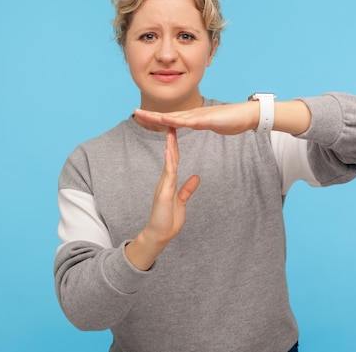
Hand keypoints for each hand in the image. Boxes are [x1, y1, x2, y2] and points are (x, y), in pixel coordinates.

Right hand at [125, 127, 199, 270]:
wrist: (159, 234)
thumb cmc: (168, 220)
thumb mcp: (181, 201)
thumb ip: (187, 189)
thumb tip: (196, 177)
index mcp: (170, 180)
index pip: (175, 158)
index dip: (177, 144)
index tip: (178, 130)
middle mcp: (166, 179)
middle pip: (171, 155)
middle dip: (172, 138)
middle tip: (173, 121)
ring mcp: (164, 184)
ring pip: (168, 161)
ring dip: (170, 146)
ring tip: (171, 130)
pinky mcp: (164, 192)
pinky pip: (168, 174)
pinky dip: (170, 162)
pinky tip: (171, 152)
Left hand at [133, 102, 258, 134]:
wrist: (247, 115)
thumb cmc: (232, 120)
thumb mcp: (212, 124)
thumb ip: (202, 123)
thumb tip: (194, 124)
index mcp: (193, 117)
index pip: (171, 118)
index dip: (156, 116)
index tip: (143, 116)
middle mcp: (193, 114)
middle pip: (168, 115)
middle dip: (151, 114)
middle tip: (134, 112)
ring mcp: (199, 116)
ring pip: (174, 117)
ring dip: (158, 116)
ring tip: (144, 114)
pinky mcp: (206, 120)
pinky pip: (188, 121)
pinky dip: (176, 121)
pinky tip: (166, 120)